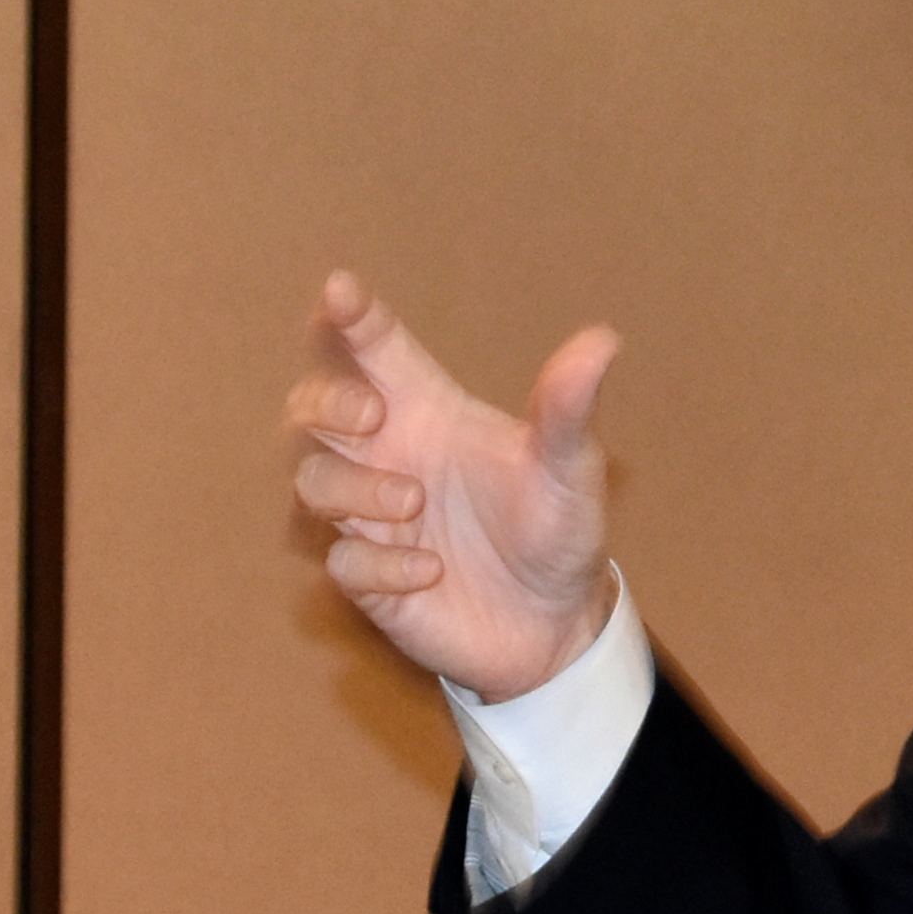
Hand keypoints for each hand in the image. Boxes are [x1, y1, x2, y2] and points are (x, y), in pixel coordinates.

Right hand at [286, 271, 621, 700]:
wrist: (559, 625)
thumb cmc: (557, 531)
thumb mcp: (570, 469)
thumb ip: (568, 410)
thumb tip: (602, 342)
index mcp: (429, 412)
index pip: (372, 349)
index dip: (348, 316)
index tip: (341, 288)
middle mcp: (389, 456)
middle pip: (310, 407)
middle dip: (325, 400)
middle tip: (373, 415)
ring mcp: (371, 519)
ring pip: (311, 480)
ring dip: (353, 487)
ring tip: (414, 504)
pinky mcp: (370, 580)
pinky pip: (341, 563)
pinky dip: (378, 563)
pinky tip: (429, 571)